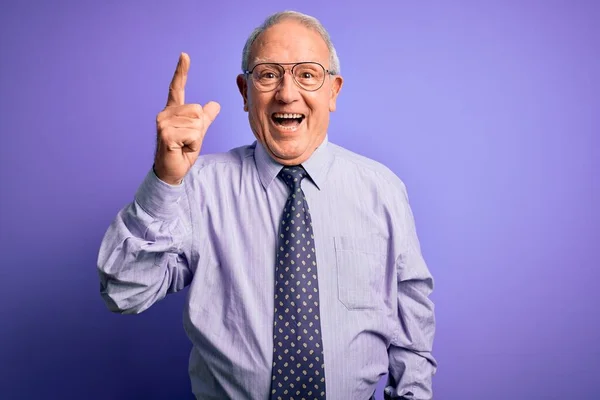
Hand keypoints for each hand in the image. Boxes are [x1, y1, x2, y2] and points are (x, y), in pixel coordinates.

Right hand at [153, 52, 220, 184]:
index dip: (181, 71)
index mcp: (173, 111)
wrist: (173, 171)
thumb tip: (215, 104)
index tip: (185, 55)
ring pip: (196, 123)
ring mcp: (163, 123)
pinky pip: (193, 134)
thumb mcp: (198, 132)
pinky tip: (181, 148)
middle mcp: (165, 114)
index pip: (177, 88)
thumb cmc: (182, 151)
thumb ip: (205, 118)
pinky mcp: (166, 134)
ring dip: (196, 138)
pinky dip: (193, 144)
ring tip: (183, 145)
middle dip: (199, 128)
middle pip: (197, 110)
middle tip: (187, 140)